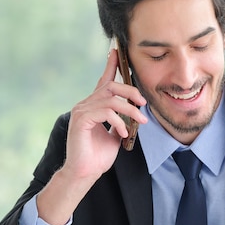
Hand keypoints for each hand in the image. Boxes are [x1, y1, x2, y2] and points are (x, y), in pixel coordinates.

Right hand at [36, 49, 146, 224]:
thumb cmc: (99, 156)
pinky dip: (118, 121)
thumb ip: (122, 120)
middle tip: (143, 103)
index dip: (111, 66)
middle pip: (111, 86)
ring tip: (140, 120)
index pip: (104, 81)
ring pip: (110, 98)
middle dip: (131, 91)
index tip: (117, 52)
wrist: (86, 172)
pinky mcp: (81, 119)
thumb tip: (134, 113)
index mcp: (94, 105)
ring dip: (130, 109)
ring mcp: (81, 111)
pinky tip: (123, 131)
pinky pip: (105, 112)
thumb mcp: (116, 134)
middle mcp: (86, 104)